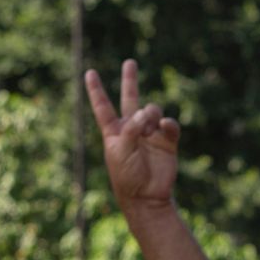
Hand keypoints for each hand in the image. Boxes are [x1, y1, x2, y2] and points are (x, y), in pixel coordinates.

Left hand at [86, 61, 178, 214]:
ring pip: (151, 110)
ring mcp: (150, 133)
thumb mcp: (120, 150)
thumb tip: (147, 113)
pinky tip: (163, 128)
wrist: (147, 196)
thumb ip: (131, 128)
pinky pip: (169, 124)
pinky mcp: (167, 141)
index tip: (90, 73)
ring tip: (149, 130)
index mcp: (113, 132)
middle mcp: (132, 129)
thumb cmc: (127, 176)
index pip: (102, 107)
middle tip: (129, 63)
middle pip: (130, 99)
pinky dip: (167, 124)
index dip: (96, 90)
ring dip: (150, 115)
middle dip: (130, 81)